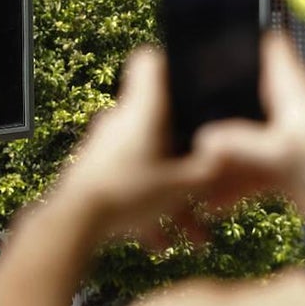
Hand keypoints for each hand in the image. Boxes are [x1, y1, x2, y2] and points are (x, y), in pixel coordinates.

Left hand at [52, 47, 215, 245]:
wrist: (75, 222)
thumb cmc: (128, 193)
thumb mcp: (182, 185)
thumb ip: (210, 170)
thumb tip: (229, 158)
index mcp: (144, 109)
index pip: (150, 61)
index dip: (172, 63)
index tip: (191, 78)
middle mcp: (123, 121)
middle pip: (162, 125)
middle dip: (188, 159)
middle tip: (209, 183)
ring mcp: (107, 146)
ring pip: (151, 163)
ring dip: (173, 198)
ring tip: (193, 236)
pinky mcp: (97, 170)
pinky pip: (132, 184)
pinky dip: (148, 210)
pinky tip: (160, 244)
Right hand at [193, 32, 304, 227]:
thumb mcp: (283, 152)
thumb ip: (241, 145)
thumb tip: (202, 142)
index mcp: (291, 88)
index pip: (267, 46)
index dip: (240, 39)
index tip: (206, 42)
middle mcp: (284, 107)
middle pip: (241, 93)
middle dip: (212, 102)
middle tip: (178, 109)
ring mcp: (281, 136)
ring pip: (240, 135)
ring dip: (217, 152)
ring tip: (187, 170)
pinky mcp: (281, 164)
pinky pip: (246, 168)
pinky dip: (230, 183)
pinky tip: (211, 203)